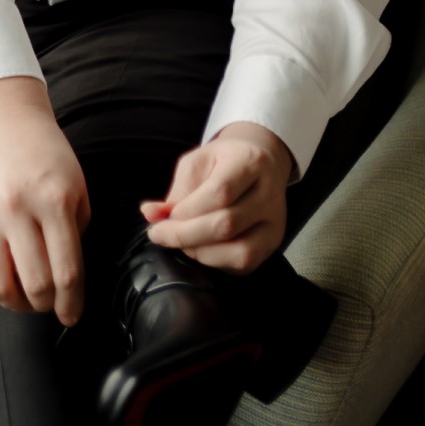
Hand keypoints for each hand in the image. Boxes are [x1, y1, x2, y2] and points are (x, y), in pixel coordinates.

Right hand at [0, 77, 90, 324]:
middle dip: (47, 305)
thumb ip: (75, 232)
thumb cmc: (46, 156)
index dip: (72, 303)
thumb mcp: (77, 186)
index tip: (73, 315)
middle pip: (34, 285)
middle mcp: (16, 209)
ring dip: (17, 304)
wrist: (1, 124)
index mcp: (54, 200)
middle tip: (52, 303)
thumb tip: (68, 280)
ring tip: (27, 298)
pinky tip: (6, 274)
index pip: (66, 271)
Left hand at [140, 123, 292, 273]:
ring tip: (182, 241)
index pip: (220, 193)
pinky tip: (200, 248)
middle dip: (186, 235)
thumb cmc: (224, 161)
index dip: (187, 211)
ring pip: (239, 251)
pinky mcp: (272, 244)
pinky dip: (215, 261)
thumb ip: (176, 190)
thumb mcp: (198, 162)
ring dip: (201, 252)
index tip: (162, 218)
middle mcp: (269, 195)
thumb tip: (150, 214)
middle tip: (161, 234)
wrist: (260, 163)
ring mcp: (274, 223)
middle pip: (227, 224)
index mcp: (251, 163)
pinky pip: (243, 264)